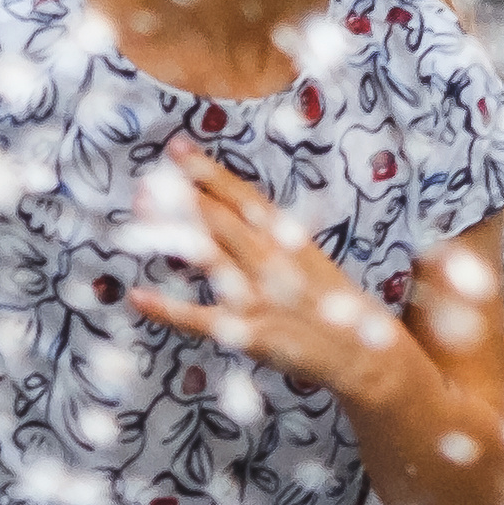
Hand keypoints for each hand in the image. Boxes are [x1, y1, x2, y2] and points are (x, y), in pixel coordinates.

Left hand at [123, 155, 413, 402]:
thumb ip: (273, 236)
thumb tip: (232, 212)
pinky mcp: (249, 334)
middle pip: (221, 219)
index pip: (243, 198)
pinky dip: (168, 309)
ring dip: (173, 232)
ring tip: (140, 212)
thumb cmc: (334, 306)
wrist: (365, 355)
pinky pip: (201, 319)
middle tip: (147, 178)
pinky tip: (138, 297)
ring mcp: (259, 297)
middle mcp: (272, 261)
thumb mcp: (308, 259)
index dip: (208, 172)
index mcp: (288, 239)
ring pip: (209, 256)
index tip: (177, 149)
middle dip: (183, 196)